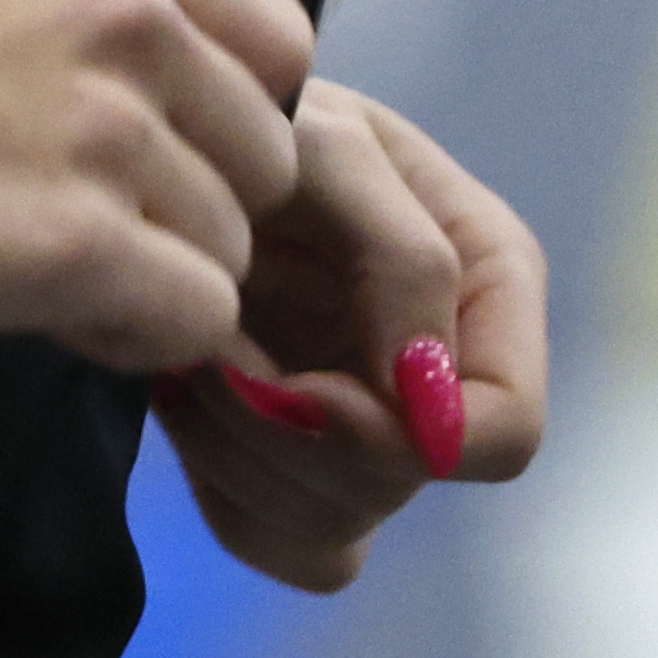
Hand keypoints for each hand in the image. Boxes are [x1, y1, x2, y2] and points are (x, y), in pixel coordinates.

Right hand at [0, 0, 318, 373]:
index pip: (281, 34)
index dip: (231, 110)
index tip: (149, 142)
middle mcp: (126, 17)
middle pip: (270, 156)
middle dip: (192, 207)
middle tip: (71, 215)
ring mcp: (107, 128)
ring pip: (233, 248)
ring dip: (153, 278)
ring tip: (36, 261)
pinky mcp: (82, 242)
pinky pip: (194, 320)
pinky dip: (130, 339)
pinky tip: (42, 310)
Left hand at [154, 83, 548, 592]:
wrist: (153, 140)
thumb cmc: (250, 116)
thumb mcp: (328, 146)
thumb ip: (404, 260)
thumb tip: (431, 406)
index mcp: (490, 287)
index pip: (503, 431)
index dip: (411, 435)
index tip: (307, 386)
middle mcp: (438, 371)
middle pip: (399, 484)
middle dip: (291, 426)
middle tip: (214, 342)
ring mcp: (364, 427)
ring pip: (332, 524)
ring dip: (238, 444)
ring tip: (194, 349)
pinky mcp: (288, 467)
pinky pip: (270, 541)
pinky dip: (216, 482)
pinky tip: (180, 397)